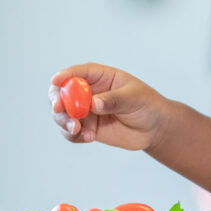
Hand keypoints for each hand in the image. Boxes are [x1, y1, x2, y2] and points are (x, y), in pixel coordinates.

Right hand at [49, 63, 164, 150]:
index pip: (77, 72)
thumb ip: (114, 100)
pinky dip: (74, 136)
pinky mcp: (87, 128)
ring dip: (64, 121)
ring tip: (78, 130)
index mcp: (100, 77)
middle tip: (59, 110)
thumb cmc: (147, 105)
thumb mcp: (134, 98)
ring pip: (63, 114)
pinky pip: (71, 132)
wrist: (154, 128)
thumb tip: (93, 104)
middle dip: (57, 100)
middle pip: (62, 92)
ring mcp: (86, 111)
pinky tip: (89, 137)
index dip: (64, 76)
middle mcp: (88, 92)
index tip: (56, 81)